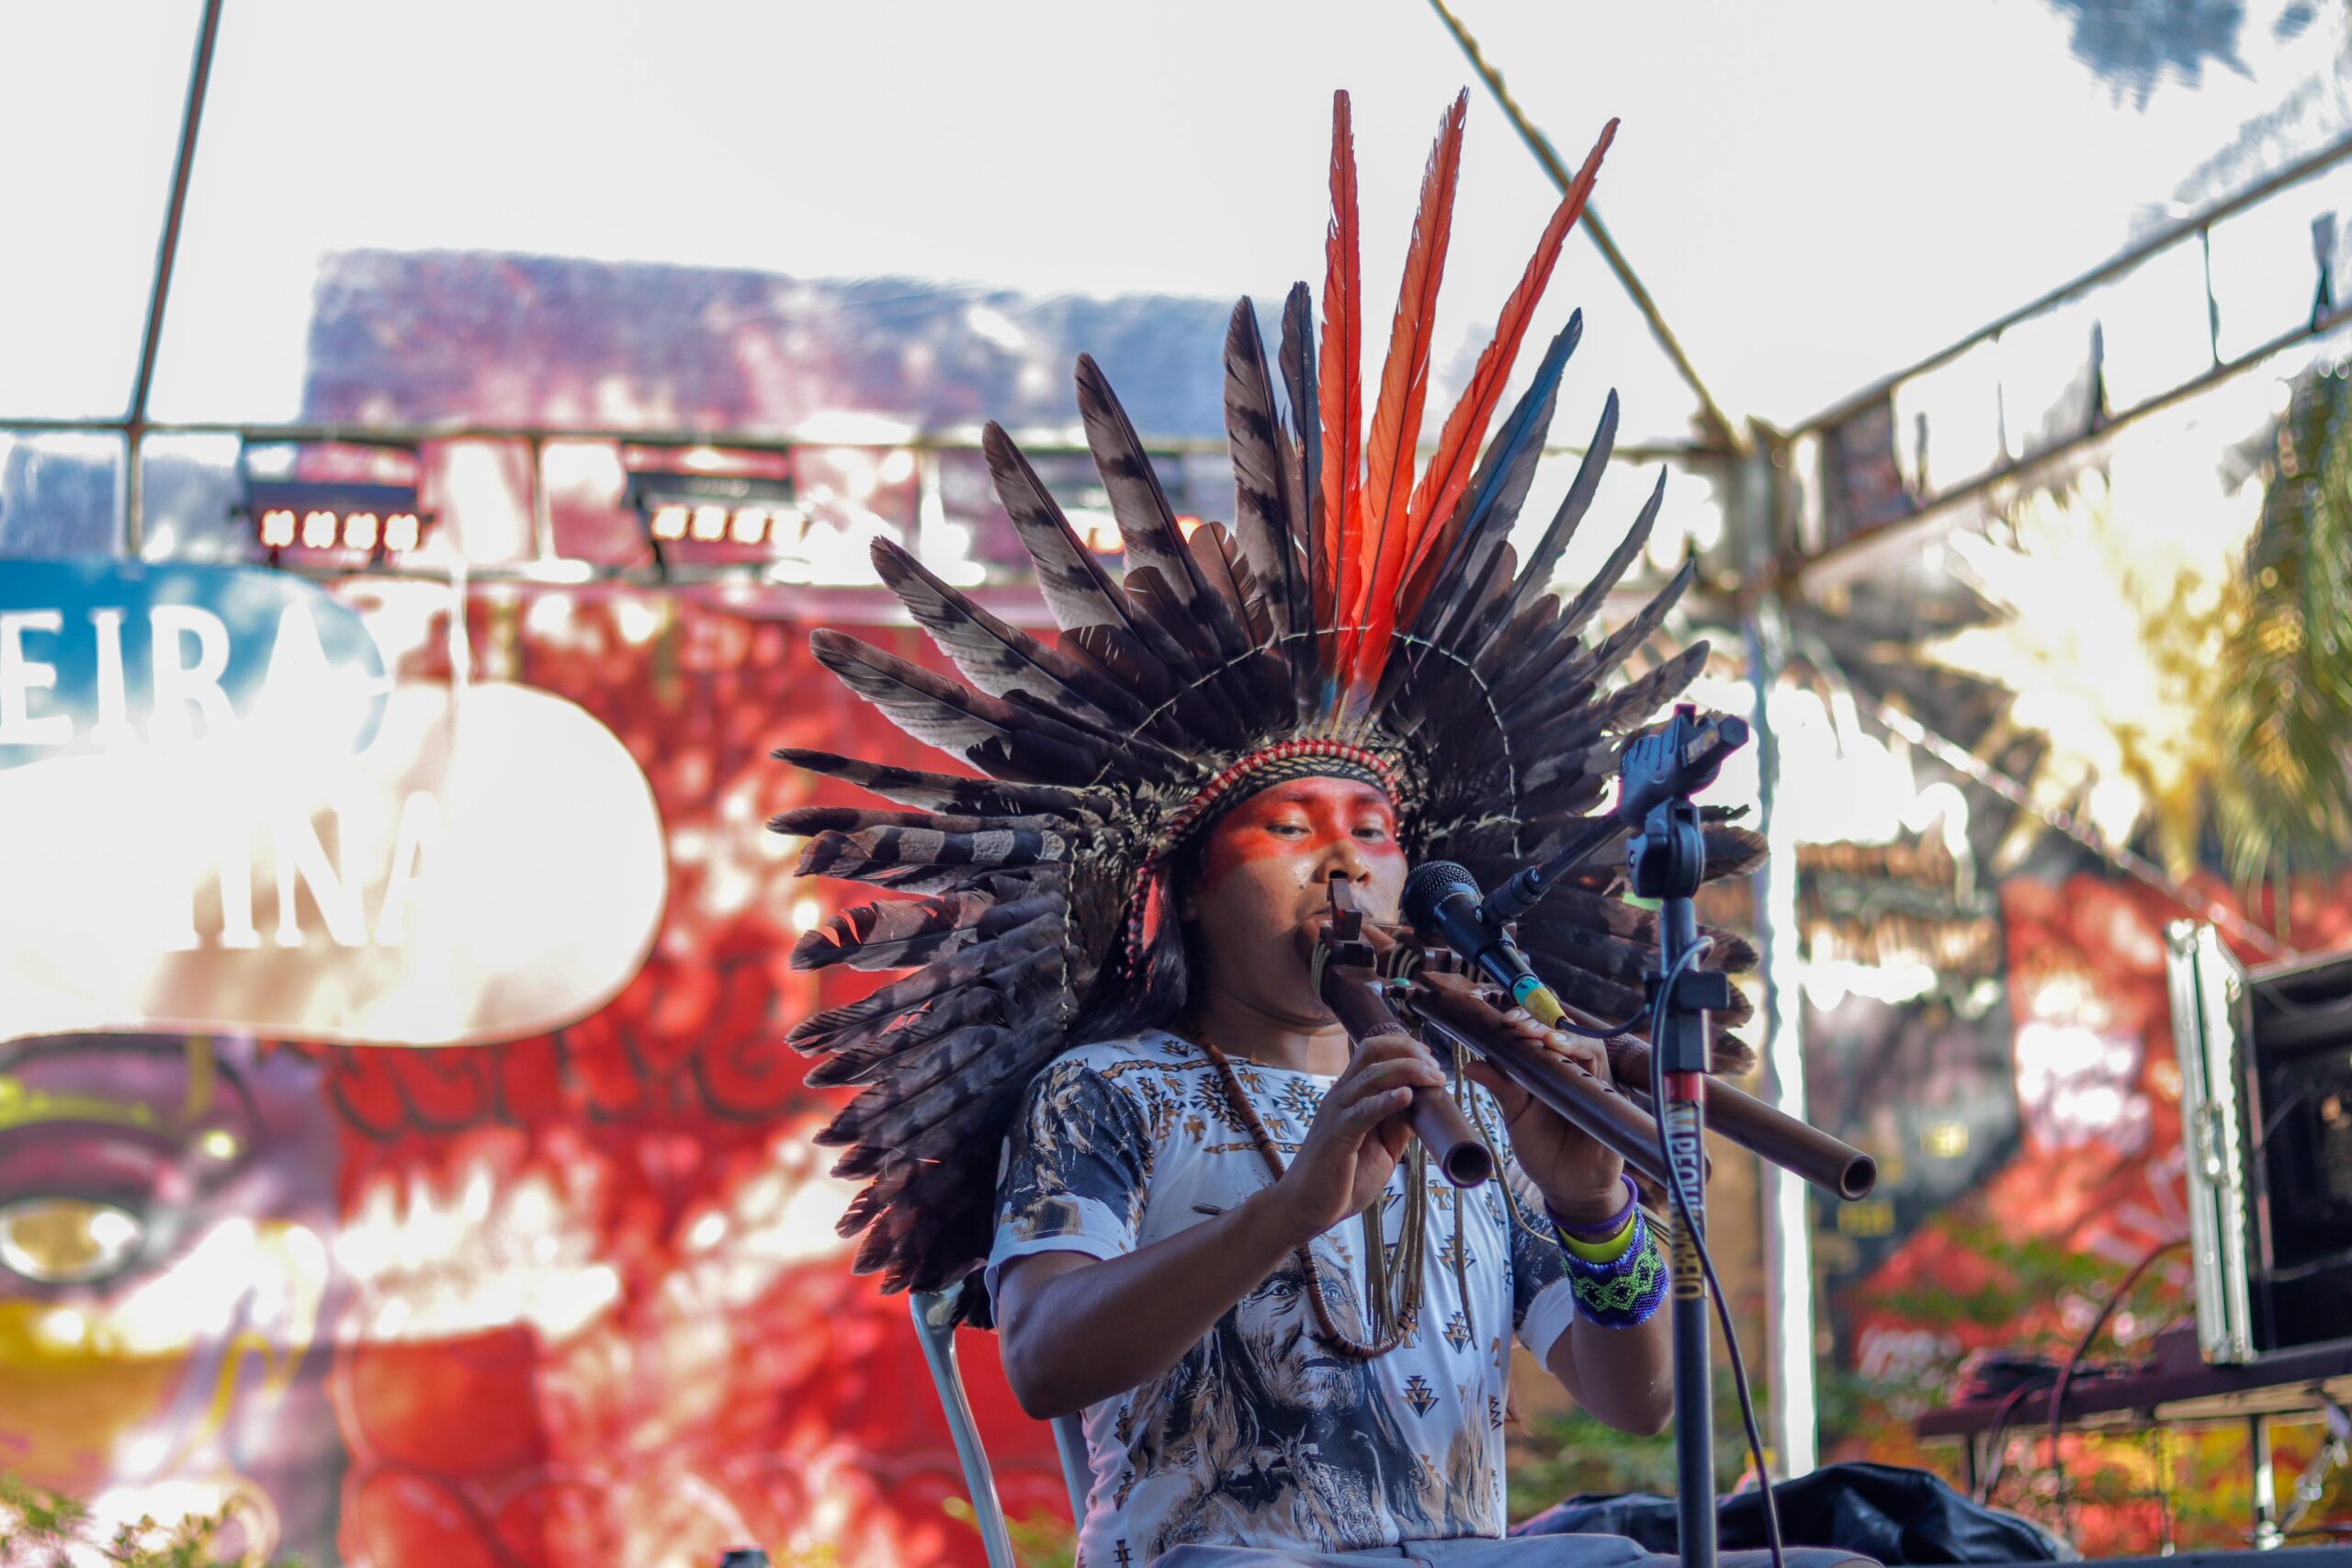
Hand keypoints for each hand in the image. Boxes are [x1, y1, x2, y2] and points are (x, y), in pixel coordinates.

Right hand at [1263, 1032, 1445, 1246]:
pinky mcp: (1337, 1134)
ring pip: (1372, 1075)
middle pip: (1372, 1051)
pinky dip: (1387, 1100)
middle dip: (1409, 1052)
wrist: (1304, 1207)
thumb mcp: (1382, 1149)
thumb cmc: (1340, 1179)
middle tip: (1435, 1069)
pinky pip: (1363, 1110)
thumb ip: (1398, 1127)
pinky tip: (1406, 1097)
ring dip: (1408, 1071)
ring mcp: (1337, 1112)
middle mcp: (1341, 1095)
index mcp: (1350, 1095)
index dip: (1405, 1048)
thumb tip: (1426, 1110)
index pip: (1374, 1052)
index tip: (1431, 1060)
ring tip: (1433, 1079)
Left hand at [1460, 1009, 1626, 1222]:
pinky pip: (1606, 1078)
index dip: (1529, 1021)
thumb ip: (1501, 1088)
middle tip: (1520, 1025)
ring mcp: (1597, 1085)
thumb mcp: (1517, 1117)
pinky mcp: (1613, 1104)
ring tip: (1545, 1038)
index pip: (1544, 1033)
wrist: (1569, 1189)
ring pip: (1591, 1047)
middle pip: (1568, 1033)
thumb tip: (1470, 1065)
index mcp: (1552, 1070)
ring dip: (1567, 1038)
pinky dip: (1589, 1067)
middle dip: (1544, 1023)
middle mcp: (1576, 1072)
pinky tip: (1571, 1064)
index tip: (1507, 1021)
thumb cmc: (1543, 1150)